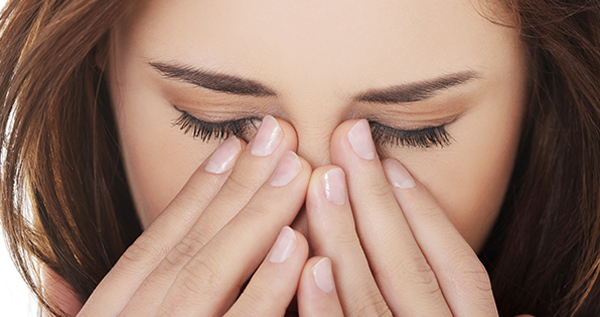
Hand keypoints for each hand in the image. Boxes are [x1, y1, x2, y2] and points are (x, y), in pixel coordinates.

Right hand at [67, 116, 324, 315]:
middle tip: (278, 137)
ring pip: (207, 274)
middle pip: (188, 247)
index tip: (232, 146)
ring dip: (254, 218)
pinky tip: (296, 245)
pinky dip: (265, 288)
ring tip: (295, 170)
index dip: (195, 193)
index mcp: (110, 314)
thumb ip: (91, 308)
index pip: (154, 245)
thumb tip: (56, 279)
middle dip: (236, 188)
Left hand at [301, 119, 503, 315]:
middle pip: (409, 268)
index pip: (462, 270)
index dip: (428, 215)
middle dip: (376, 199)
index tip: (393, 163)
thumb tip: (530, 308)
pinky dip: (323, 304)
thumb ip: (475, 314)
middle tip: (348, 138)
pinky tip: (309, 261)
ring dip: (343, 235)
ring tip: (323, 177)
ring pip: (368, 295)